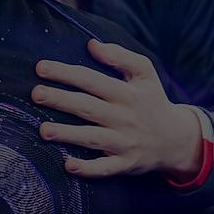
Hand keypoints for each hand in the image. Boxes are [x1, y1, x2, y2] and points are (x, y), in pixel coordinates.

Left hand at [32, 40, 201, 179]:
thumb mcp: (145, 73)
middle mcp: (124, 117)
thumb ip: (121, 56)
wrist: (176, 139)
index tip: (40, 67)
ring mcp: (125, 142)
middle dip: (61, 100)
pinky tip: (68, 166)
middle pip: (88, 107)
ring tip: (43, 130)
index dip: (66, 73)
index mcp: (126, 93)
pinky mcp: (126, 163)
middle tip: (36, 94)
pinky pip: (106, 168)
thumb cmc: (152, 100)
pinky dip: (88, 169)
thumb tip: (92, 44)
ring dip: (68, 134)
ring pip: (93, 138)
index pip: (91, 80)